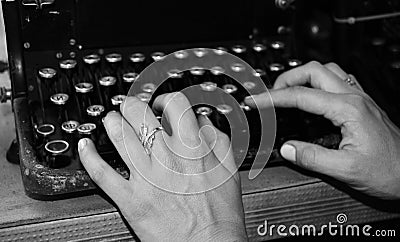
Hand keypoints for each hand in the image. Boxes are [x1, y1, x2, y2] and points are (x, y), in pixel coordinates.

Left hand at [78, 92, 246, 240]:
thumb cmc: (221, 214)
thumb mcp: (230, 171)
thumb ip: (218, 141)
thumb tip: (204, 124)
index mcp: (193, 149)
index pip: (175, 106)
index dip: (165, 98)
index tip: (161, 103)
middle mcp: (168, 159)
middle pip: (140, 115)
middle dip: (132, 105)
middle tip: (130, 107)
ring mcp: (147, 178)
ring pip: (119, 137)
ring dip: (111, 122)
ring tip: (110, 120)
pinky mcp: (131, 199)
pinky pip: (102, 174)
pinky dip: (88, 157)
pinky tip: (85, 147)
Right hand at [245, 61, 399, 199]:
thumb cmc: (389, 171)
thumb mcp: (347, 170)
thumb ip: (312, 158)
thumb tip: (287, 148)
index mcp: (348, 110)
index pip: (301, 96)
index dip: (273, 97)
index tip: (257, 101)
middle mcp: (354, 99)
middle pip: (314, 70)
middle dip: (287, 78)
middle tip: (271, 94)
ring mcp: (360, 99)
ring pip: (327, 70)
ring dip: (303, 76)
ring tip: (288, 90)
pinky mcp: (362, 105)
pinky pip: (337, 80)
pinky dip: (318, 82)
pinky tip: (313, 95)